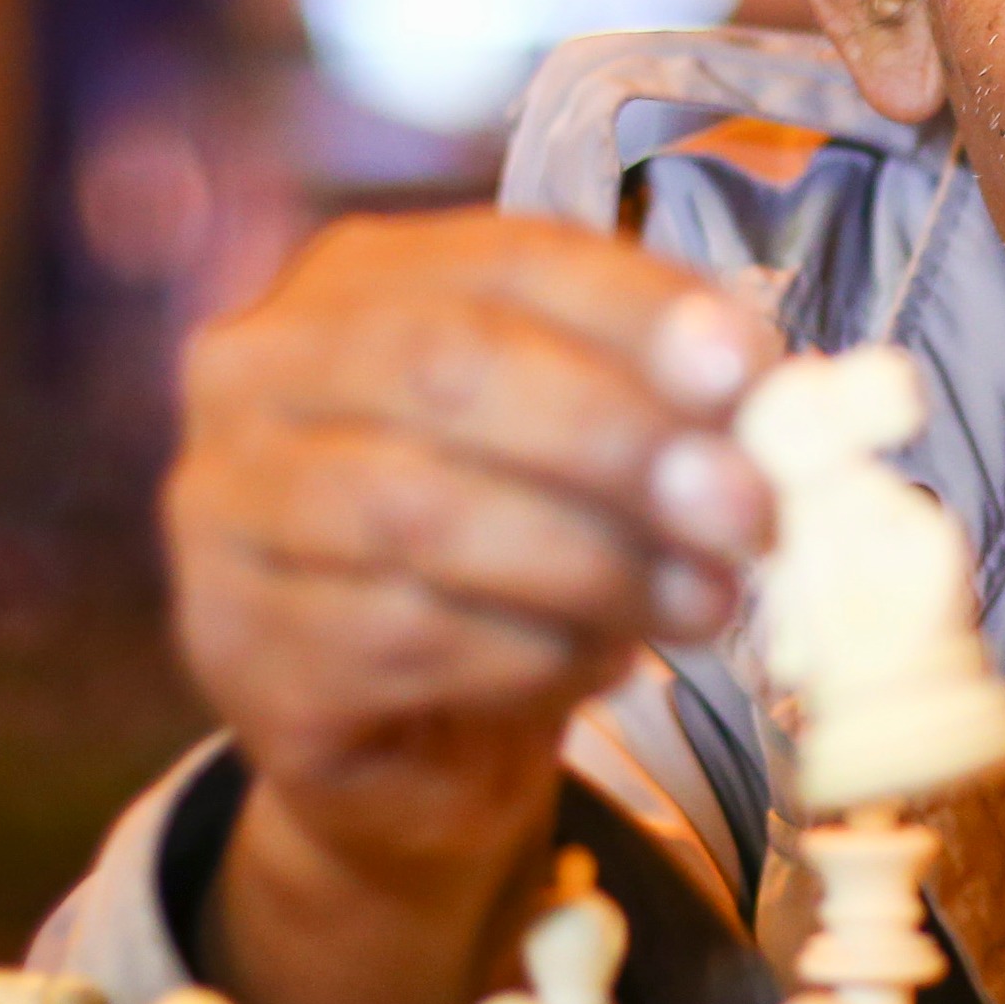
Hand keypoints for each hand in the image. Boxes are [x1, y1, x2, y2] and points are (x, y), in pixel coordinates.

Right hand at [163, 212, 776, 1003]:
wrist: (416, 744)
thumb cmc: (519, 562)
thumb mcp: (597, 454)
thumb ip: (667, 402)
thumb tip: (781, 391)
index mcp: (355, 279)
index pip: (506, 259)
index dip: (636, 311)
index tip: (750, 371)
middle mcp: (257, 372)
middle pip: (448, 372)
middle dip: (619, 439)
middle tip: (749, 508)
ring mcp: (224, 507)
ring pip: (423, 512)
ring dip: (593, 560)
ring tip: (707, 601)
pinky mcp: (236, 641)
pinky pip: (402, 635)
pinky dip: (531, 650)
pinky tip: (606, 662)